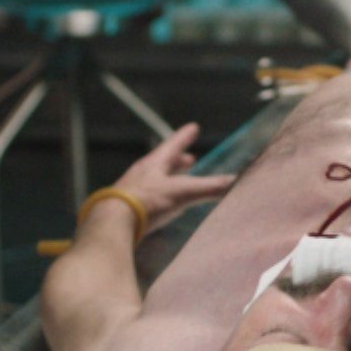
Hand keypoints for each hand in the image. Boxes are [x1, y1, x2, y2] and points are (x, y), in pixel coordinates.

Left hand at [107, 123, 235, 234]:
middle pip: (162, 163)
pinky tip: (163, 207)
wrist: (113, 222)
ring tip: (178, 183)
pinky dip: (159, 199)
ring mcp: (132, 191)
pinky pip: (148, 199)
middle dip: (178, 161)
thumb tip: (237, 180)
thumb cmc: (147, 201)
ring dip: (168, 180)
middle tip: (190, 159)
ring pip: (154, 180)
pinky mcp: (127, 209)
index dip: (184, 137)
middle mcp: (142, 174)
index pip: (173, 145)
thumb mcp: (183, 192)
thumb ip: (210, 188)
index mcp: (154, 164)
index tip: (193, 127)